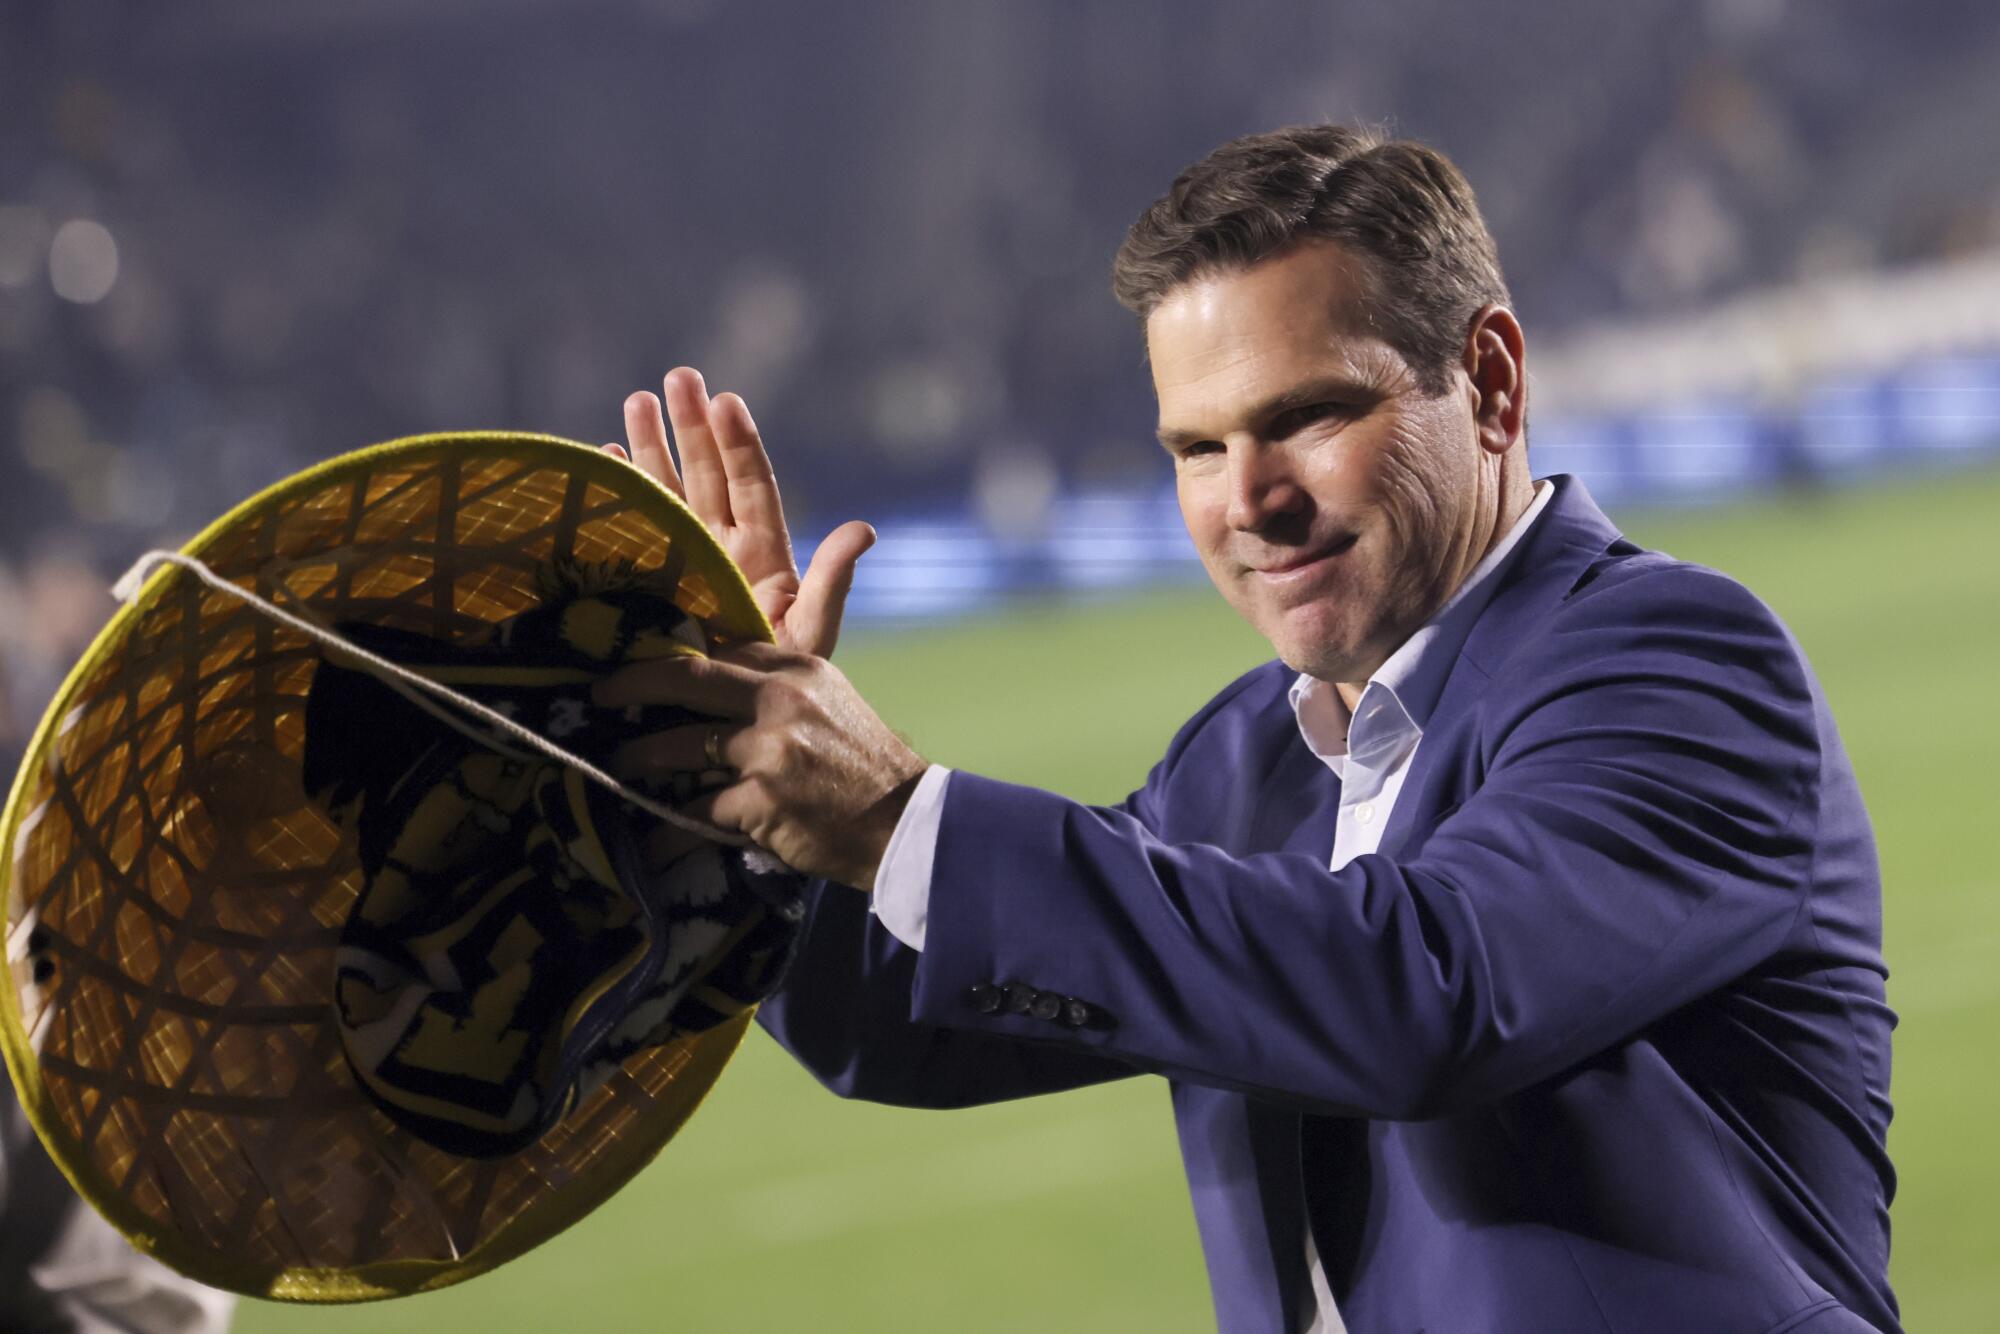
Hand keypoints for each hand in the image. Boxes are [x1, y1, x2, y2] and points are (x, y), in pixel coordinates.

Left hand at [597, 643, 927, 888]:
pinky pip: (695, 812)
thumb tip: (720, 689)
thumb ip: (782, 690)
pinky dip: (668, 830)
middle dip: (632, 685)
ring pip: (680, 746)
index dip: (675, 657)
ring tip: (616, 769)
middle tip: (599, 696)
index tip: (642, 666)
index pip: (723, 649)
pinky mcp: (761, 800)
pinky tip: (650, 842)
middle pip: (687, 679)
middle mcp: (781, 699)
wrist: (904, 823)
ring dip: (638, 759)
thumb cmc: (866, 767)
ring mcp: (769, 749)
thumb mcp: (832, 704)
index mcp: (799, 668)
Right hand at [606, 367, 875, 658]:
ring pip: (669, 492)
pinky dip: (622, 494)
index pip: (753, 487)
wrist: (732, 728)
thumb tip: (865, 529)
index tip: (727, 400)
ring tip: (636, 400)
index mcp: (763, 556)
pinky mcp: (649, 585)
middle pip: (707, 476)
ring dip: (652, 447)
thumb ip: (832, 582)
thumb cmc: (780, 683)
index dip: (740, 444)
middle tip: (679, 376)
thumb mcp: (811, 633)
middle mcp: (723, 550)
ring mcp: (684, 564)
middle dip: (691, 427)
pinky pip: (632, 529)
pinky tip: (607, 459)